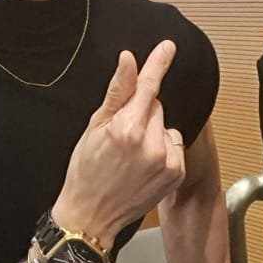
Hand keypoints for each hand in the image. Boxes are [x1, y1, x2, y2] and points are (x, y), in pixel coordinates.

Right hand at [52, 40, 184, 243]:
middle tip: (120, 135)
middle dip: (141, 113)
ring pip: (165, 126)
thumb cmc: (85, 172)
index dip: (158, 64)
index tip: (169, 46)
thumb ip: (117, 92)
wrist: (91, 215)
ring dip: (153, 132)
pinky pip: (174, 145)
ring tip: (131, 154)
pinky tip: (144, 164)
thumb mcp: (94, 127)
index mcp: (127, 129)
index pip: (148, 87)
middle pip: (155, 106)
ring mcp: (166, 161)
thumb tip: (128, 61)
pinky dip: (162, 149)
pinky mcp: (176, 174)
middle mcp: (151, 144)